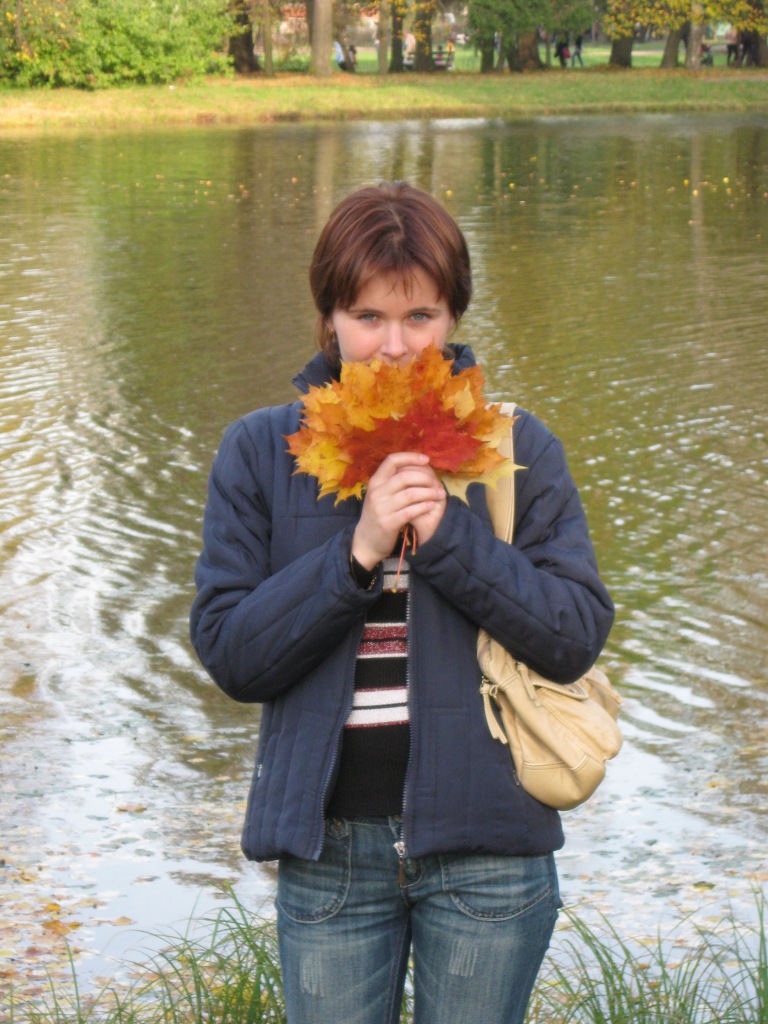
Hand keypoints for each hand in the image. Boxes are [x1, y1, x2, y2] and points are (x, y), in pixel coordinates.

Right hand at [351, 453, 446, 568]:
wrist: (366, 541)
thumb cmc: (378, 514)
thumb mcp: (380, 494)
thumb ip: (392, 480)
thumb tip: (416, 465)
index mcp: (375, 481)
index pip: (392, 460)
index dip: (410, 457)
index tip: (426, 459)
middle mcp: (376, 493)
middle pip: (404, 477)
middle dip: (425, 477)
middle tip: (436, 482)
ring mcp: (381, 508)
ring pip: (410, 494)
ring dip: (428, 493)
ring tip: (440, 494)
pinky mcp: (388, 523)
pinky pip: (410, 511)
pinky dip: (423, 507)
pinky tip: (432, 505)